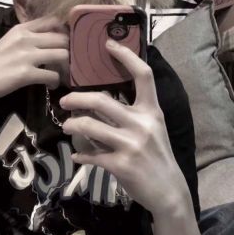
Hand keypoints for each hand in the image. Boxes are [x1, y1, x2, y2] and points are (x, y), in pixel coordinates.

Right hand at [0, 16, 68, 101]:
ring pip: (62, 55)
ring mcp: (26, 56)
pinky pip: (52, 75)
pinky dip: (55, 82)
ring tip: (61, 73)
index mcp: (22, 29)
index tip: (67, 42)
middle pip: (63, 38)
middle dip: (70, 51)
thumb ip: (29, 36)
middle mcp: (26, 38)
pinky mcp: (25, 74)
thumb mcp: (11, 40)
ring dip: (66, 66)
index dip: (65, 31)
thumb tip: (51, 38)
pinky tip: (51, 85)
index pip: (53, 21)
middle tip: (68, 61)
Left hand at [59, 39, 188, 215]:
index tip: (108, 44)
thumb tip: (100, 105)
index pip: (143, 75)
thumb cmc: (159, 156)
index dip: (126, 56)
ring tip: (67, 125)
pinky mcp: (121, 165)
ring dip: (73, 124)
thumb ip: (132, 115)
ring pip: (90, 126)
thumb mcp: (153, 129)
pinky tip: (78, 156)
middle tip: (64, 100)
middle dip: (77, 98)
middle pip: (102, 100)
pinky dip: (82, 155)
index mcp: (152, 110)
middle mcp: (143, 123)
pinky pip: (92, 155)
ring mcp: (132, 144)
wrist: (169, 191)